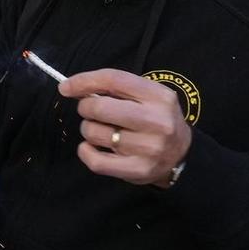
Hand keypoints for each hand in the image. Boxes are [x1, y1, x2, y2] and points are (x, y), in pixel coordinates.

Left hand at [59, 68, 191, 185]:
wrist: (182, 155)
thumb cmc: (157, 119)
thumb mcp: (149, 97)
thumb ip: (118, 89)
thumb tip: (75, 87)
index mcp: (159, 97)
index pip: (114, 80)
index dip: (84, 81)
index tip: (66, 87)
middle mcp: (157, 121)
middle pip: (100, 108)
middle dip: (85, 107)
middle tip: (89, 111)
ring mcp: (148, 148)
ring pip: (95, 133)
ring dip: (88, 129)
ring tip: (98, 130)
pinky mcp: (138, 170)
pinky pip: (96, 161)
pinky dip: (85, 152)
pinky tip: (89, 147)